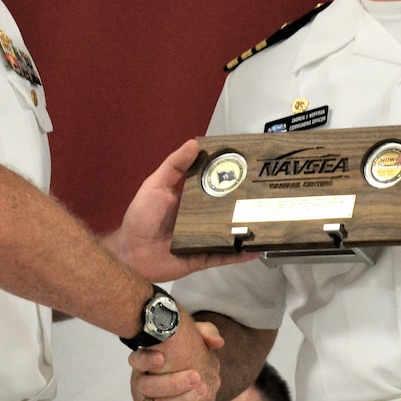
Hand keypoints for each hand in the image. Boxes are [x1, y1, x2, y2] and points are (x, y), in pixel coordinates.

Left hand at [106, 139, 255, 281]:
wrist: (130, 253)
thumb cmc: (141, 216)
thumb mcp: (155, 185)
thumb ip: (174, 166)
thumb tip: (195, 143)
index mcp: (192, 200)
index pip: (216, 186)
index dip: (232, 178)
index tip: (252, 167)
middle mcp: (201, 218)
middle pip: (228, 210)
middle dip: (246, 204)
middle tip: (269, 194)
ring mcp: (204, 239)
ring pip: (231, 233)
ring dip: (248, 229)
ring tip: (270, 220)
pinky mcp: (204, 258)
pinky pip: (225, 256)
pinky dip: (240, 254)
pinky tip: (257, 249)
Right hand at [128, 317, 222, 400]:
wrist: (192, 381)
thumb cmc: (188, 356)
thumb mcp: (196, 338)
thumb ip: (207, 333)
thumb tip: (218, 342)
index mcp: (144, 363)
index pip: (136, 360)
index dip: (146, 360)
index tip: (162, 358)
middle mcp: (140, 385)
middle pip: (147, 387)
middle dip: (173, 384)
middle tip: (196, 377)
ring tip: (200, 396)